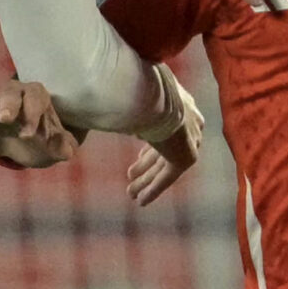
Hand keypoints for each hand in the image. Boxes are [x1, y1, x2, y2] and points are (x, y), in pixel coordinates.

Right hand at [0, 79, 81, 168]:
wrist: (24, 138)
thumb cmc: (43, 137)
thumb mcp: (56, 145)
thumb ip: (62, 146)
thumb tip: (66, 151)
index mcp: (35, 96)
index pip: (36, 97)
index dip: (34, 114)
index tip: (30, 135)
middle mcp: (11, 93)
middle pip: (8, 92)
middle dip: (7, 105)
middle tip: (5, 120)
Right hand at [127, 69, 203, 206]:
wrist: (152, 95)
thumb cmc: (136, 87)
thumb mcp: (130, 92)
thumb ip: (124, 99)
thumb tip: (97, 98)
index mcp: (180, 102)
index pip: (167, 127)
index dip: (149, 142)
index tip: (136, 155)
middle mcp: (189, 121)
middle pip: (165, 148)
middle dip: (147, 165)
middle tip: (131, 175)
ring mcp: (190, 140)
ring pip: (165, 165)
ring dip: (146, 181)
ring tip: (131, 194)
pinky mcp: (186, 157)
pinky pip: (168, 177)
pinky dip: (154, 189)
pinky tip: (141, 201)